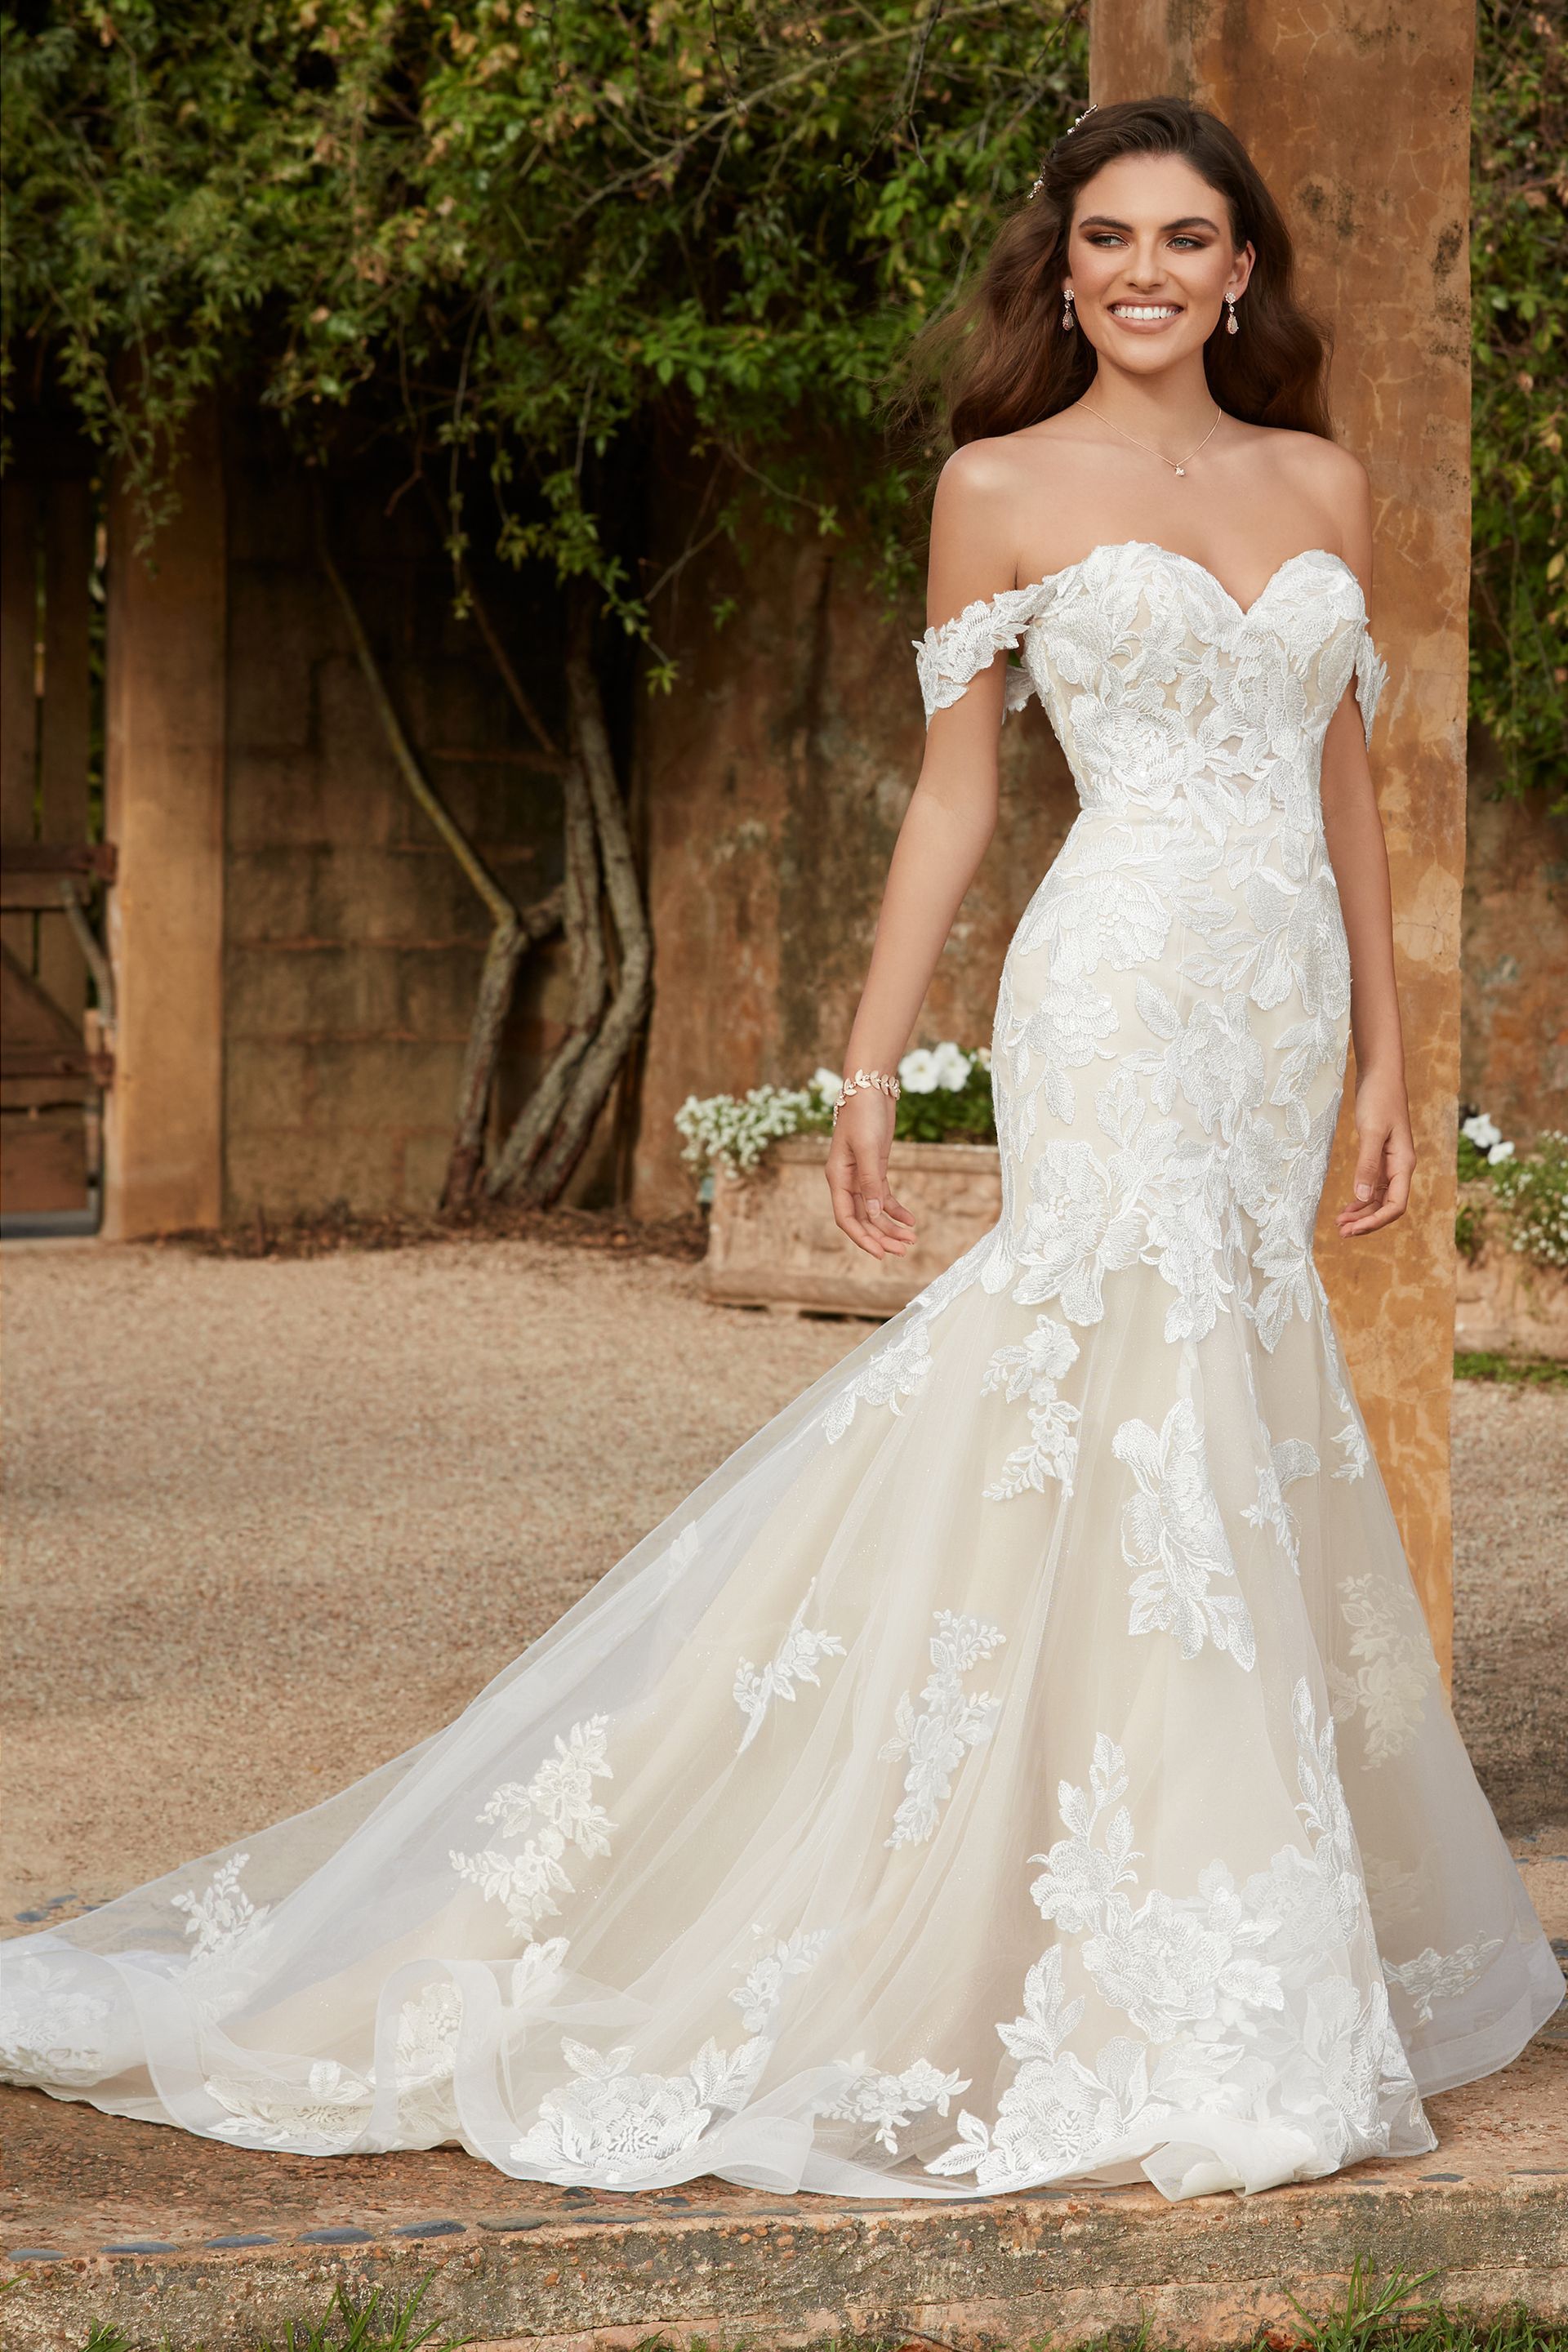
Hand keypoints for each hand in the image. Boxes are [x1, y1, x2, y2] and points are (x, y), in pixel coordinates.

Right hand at [825, 1088, 916, 1258]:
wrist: (871, 1088)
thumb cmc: (864, 1114)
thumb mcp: (868, 1148)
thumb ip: (870, 1182)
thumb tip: (874, 1214)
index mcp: (837, 1178)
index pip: (846, 1218)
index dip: (862, 1238)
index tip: (881, 1253)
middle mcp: (846, 1181)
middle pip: (862, 1219)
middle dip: (881, 1236)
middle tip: (904, 1250)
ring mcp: (860, 1176)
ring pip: (874, 1211)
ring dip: (890, 1227)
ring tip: (911, 1240)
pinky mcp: (875, 1169)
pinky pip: (883, 1197)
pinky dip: (896, 1210)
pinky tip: (910, 1221)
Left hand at [1335, 1070, 1415, 1238]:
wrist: (1381, 1075)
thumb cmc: (1379, 1099)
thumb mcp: (1371, 1131)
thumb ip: (1367, 1164)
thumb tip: (1362, 1197)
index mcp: (1403, 1164)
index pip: (1395, 1206)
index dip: (1375, 1222)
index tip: (1351, 1229)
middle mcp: (1400, 1167)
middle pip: (1388, 1207)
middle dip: (1366, 1222)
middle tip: (1340, 1232)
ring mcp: (1391, 1163)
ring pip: (1379, 1198)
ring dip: (1362, 1213)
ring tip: (1340, 1224)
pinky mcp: (1380, 1156)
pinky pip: (1373, 1186)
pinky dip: (1361, 1198)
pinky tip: (1348, 1206)